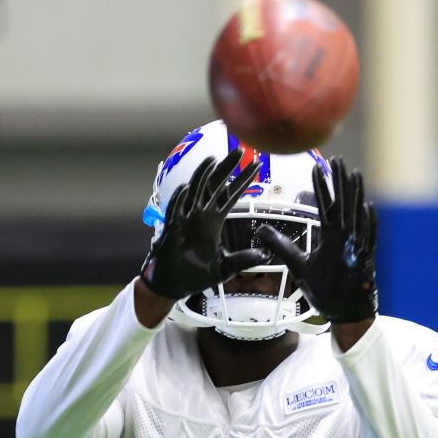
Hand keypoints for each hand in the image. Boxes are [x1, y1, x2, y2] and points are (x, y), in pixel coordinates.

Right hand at [139, 149, 270, 299]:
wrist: (175, 286)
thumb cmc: (197, 274)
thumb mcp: (226, 267)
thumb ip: (244, 259)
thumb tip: (265, 256)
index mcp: (213, 220)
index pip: (230, 195)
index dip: (242, 180)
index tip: (255, 164)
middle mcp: (200, 214)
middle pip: (214, 185)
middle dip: (226, 168)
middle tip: (240, 150)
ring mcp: (185, 219)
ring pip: (195, 192)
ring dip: (203, 176)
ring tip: (213, 160)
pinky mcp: (172, 230)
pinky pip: (175, 211)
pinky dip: (180, 200)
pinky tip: (187, 188)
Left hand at [256, 156, 377, 322]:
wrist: (344, 312)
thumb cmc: (325, 289)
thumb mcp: (298, 265)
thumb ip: (282, 247)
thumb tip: (260, 231)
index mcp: (330, 237)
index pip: (325, 207)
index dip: (320, 187)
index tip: (315, 167)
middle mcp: (344, 238)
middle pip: (342, 204)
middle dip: (339, 182)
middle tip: (337, 159)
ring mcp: (355, 248)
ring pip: (356, 216)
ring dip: (355, 195)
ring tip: (354, 174)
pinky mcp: (364, 261)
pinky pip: (368, 239)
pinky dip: (369, 223)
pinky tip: (368, 207)